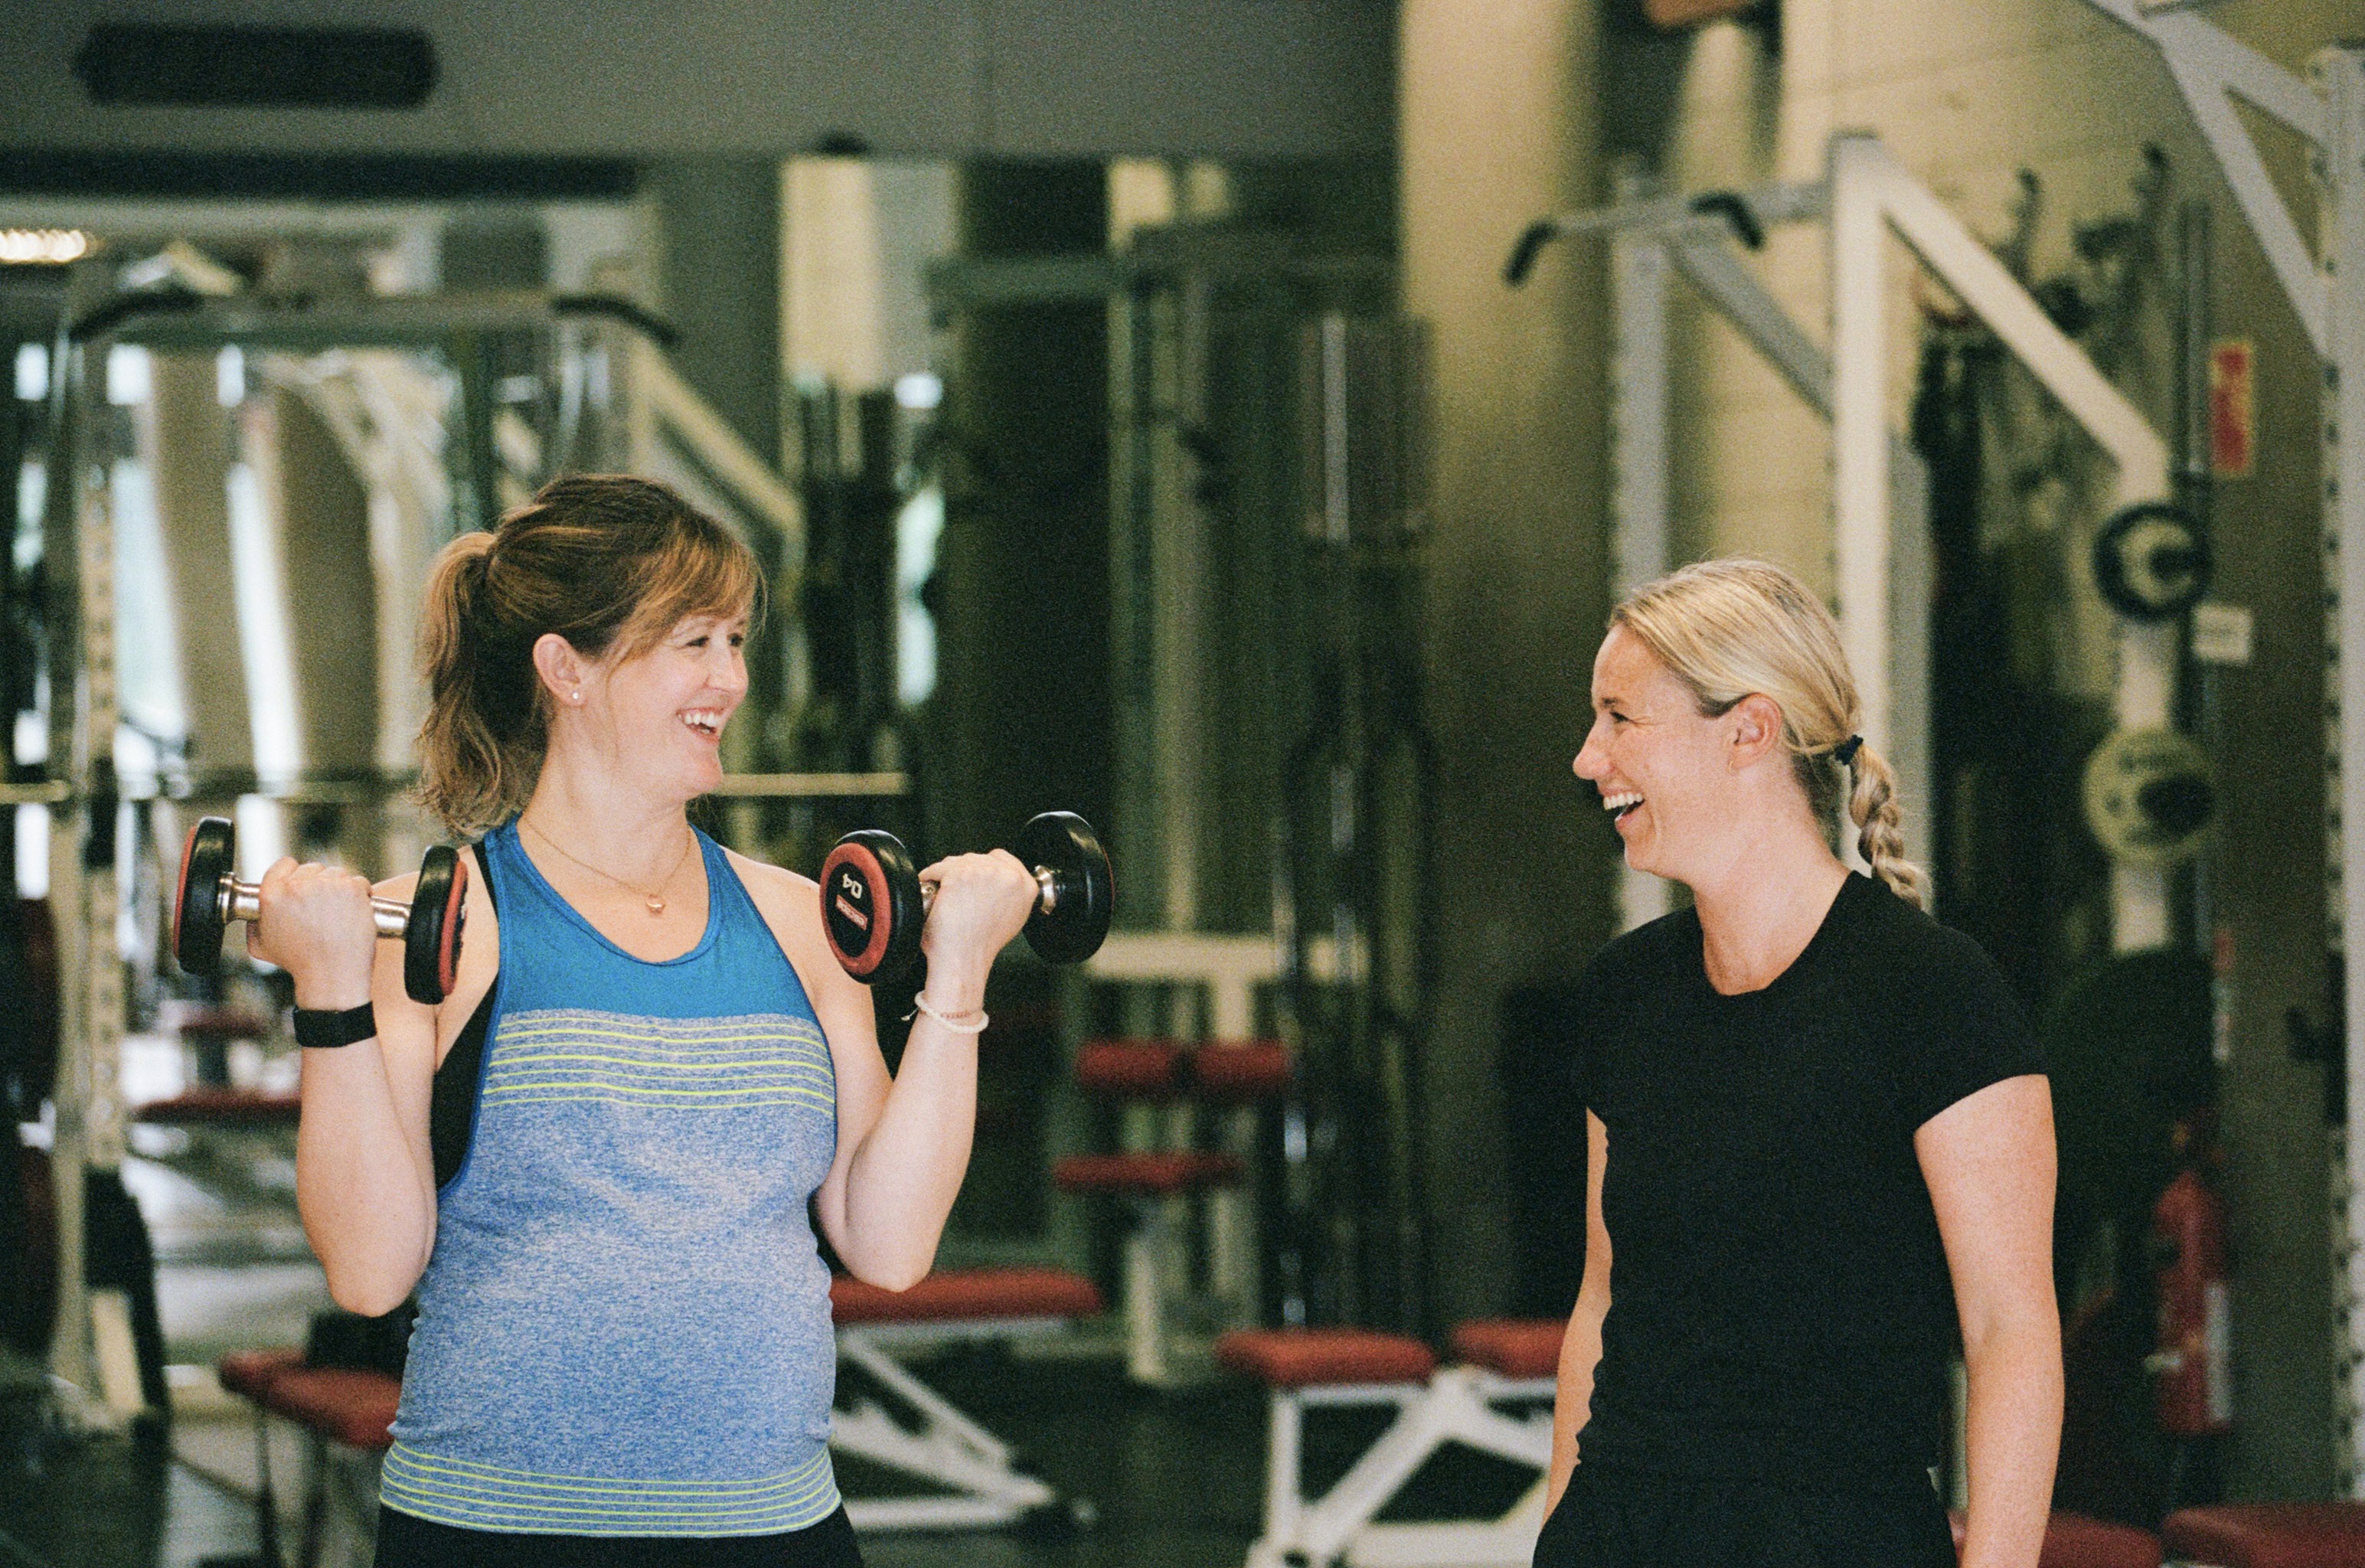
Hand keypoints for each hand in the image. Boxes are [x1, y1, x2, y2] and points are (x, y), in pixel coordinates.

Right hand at [245, 858, 377, 1010]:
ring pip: (336, 873)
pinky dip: (360, 893)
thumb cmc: (298, 963)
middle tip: (323, 907)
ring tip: (338, 913)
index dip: (293, 874)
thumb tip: (255, 911)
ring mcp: (326, 885)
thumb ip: (254, 922)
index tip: (302, 886)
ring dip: (339, 888)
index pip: (284, 865)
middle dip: (318, 884)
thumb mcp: (260, 945)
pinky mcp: (351, 889)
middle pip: (312, 868)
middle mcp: (298, 885)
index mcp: (272, 894)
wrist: (331, 975)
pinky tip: (353, 911)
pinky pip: (358, 881)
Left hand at [916, 849, 1038, 1012]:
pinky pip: (939, 868)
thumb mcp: (1012, 917)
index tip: (972, 876)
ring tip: (944, 894)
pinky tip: (932, 889)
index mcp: (1026, 886)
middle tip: (955, 891)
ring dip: (946, 874)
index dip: (983, 867)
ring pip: (957, 861)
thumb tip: (997, 882)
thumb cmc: (980, 945)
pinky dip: (930, 877)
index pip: (1002, 857)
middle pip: (978, 858)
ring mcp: (985, 873)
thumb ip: (1011, 894)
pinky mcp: (961, 874)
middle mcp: (1009, 876)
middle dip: (963, 871)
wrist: (963, 959)